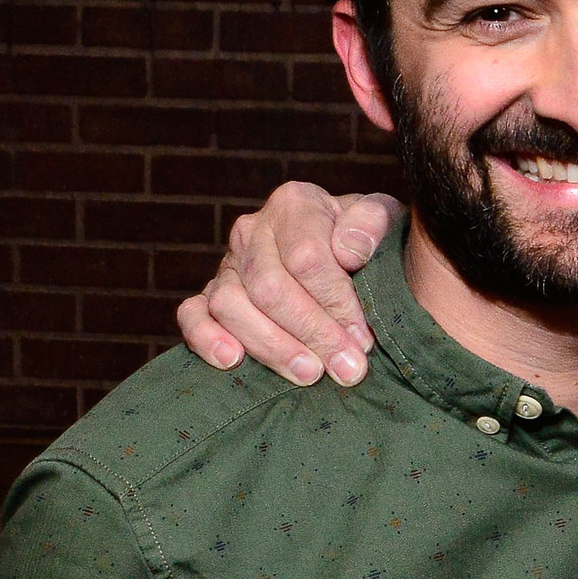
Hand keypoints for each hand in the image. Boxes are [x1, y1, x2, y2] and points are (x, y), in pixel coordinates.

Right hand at [176, 183, 402, 386]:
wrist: (347, 250)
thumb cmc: (368, 239)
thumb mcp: (385, 220)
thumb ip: (374, 223)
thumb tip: (349, 250)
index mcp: (295, 204)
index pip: (306, 258)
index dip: (335, 302)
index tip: (362, 337)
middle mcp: (253, 230)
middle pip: (271, 288)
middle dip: (313, 333)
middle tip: (347, 369)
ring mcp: (228, 263)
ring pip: (231, 305)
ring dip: (272, 346)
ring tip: (310, 374)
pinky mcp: (210, 295)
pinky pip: (192, 314)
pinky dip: (206, 338)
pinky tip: (232, 361)